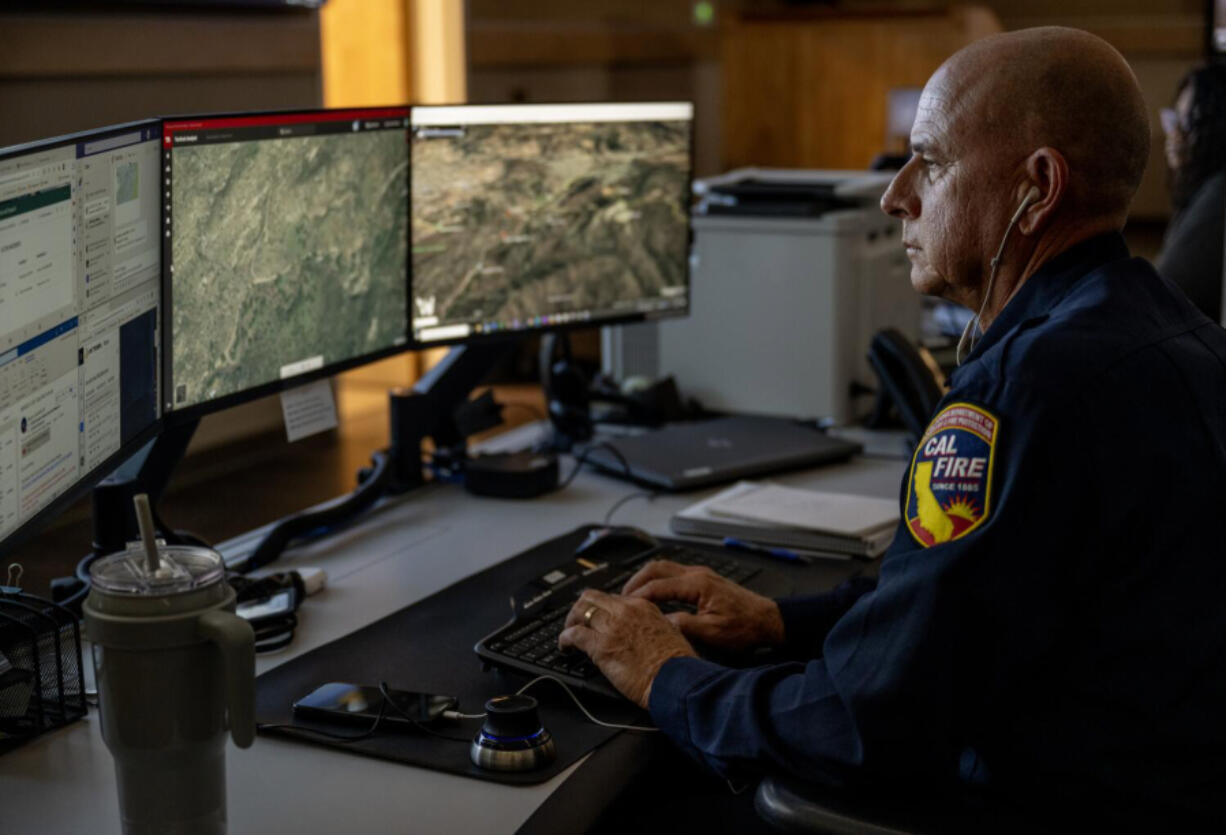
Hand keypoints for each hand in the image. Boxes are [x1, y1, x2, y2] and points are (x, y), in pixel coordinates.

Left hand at [558, 588, 696, 708]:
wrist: (676, 679)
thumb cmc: (677, 663)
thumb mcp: (670, 632)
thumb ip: (654, 625)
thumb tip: (646, 630)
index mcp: (642, 606)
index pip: (611, 598)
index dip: (600, 609)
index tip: (596, 619)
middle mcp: (625, 612)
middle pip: (591, 598)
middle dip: (580, 610)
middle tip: (576, 623)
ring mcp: (611, 627)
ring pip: (580, 612)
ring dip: (570, 623)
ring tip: (568, 636)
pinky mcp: (601, 647)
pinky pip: (573, 635)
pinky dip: (564, 640)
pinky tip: (565, 648)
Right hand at [622, 560, 785, 650]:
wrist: (767, 620)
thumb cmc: (745, 627)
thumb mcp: (713, 633)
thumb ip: (684, 626)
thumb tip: (661, 624)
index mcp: (697, 585)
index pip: (657, 586)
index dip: (638, 596)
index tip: (623, 605)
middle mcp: (698, 574)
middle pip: (657, 568)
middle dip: (636, 581)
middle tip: (622, 597)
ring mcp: (701, 575)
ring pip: (665, 567)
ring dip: (647, 578)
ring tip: (633, 595)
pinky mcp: (705, 580)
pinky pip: (674, 573)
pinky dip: (659, 580)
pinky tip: (655, 594)